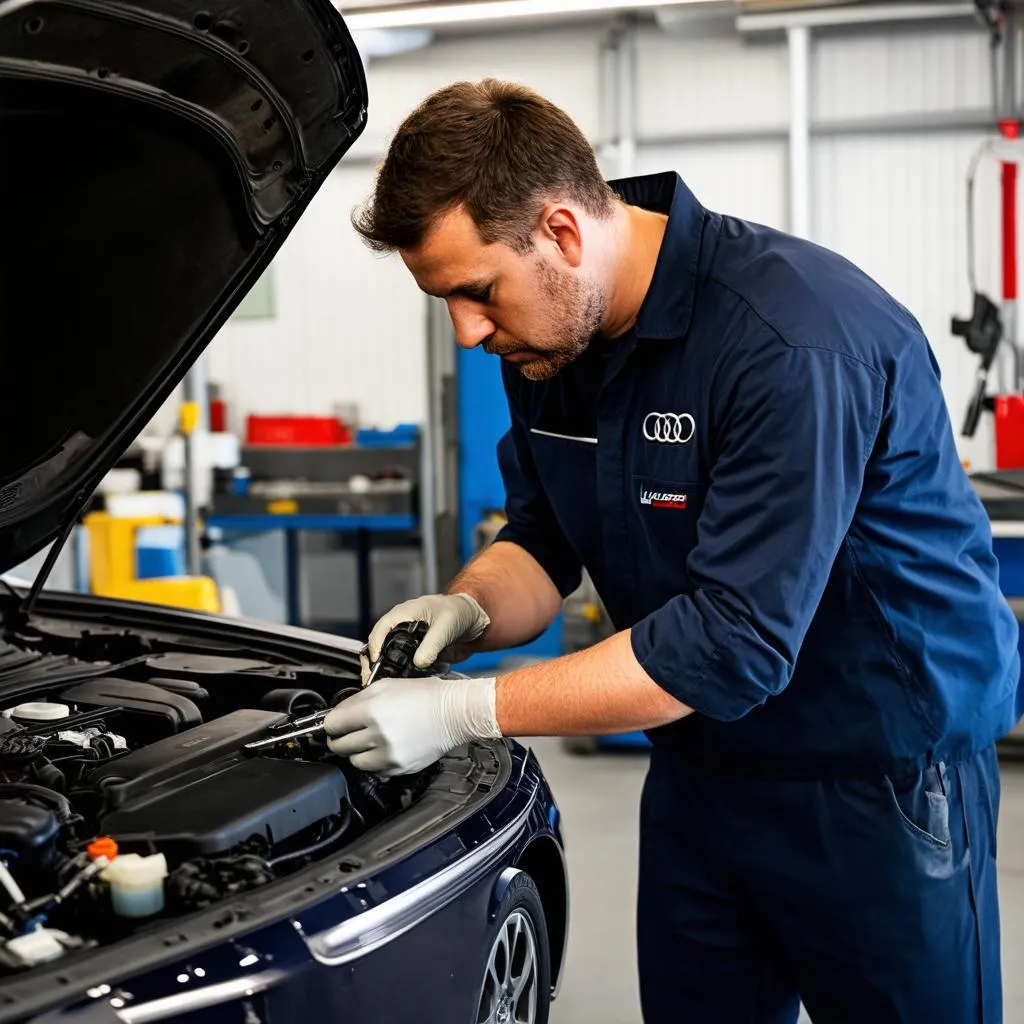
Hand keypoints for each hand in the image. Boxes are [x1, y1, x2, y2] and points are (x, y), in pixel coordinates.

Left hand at [323, 676, 500, 775]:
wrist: (454, 713)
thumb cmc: (424, 695)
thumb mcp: (386, 685)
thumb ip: (357, 700)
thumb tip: (337, 714)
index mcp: (371, 710)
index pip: (331, 724)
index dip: (331, 723)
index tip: (335, 723)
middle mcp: (377, 735)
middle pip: (339, 746)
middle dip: (340, 738)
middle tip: (348, 732)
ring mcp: (388, 755)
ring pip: (354, 761)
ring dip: (356, 752)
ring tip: (368, 740)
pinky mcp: (399, 768)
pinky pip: (374, 770)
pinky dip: (374, 761)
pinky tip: (385, 747)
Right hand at [360, 593, 490, 683]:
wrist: (474, 619)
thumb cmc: (459, 611)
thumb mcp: (446, 625)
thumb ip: (432, 644)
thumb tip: (419, 662)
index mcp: (404, 613)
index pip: (381, 629)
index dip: (375, 646)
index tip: (375, 662)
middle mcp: (401, 627)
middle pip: (379, 645)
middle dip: (374, 662)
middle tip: (373, 679)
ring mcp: (408, 641)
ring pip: (389, 656)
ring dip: (387, 670)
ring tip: (386, 685)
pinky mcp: (416, 653)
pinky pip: (404, 665)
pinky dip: (402, 673)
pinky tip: (403, 683)